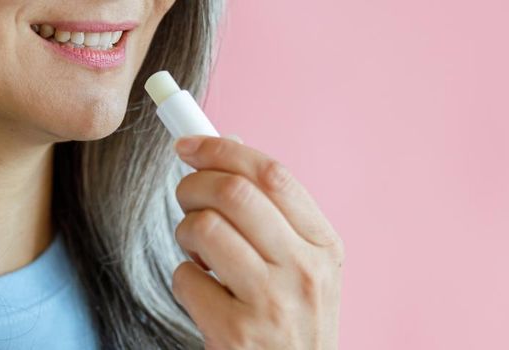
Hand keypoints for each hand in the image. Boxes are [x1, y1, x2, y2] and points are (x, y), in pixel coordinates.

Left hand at [170, 135, 344, 348]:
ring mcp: (272, 303)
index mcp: (324, 246)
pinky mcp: (237, 333)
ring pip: (204, 229)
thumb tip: (227, 146)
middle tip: (185, 197)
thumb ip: (272, 212)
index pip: (273, 175)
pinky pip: (186, 278)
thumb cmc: (291, 322)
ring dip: (186, 234)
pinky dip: (184, 280)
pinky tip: (204, 294)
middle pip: (235, 193)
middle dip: (194, 185)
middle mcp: (304, 271)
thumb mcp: (302, 267)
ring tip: (198, 254)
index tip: (189, 144)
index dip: (223, 150)